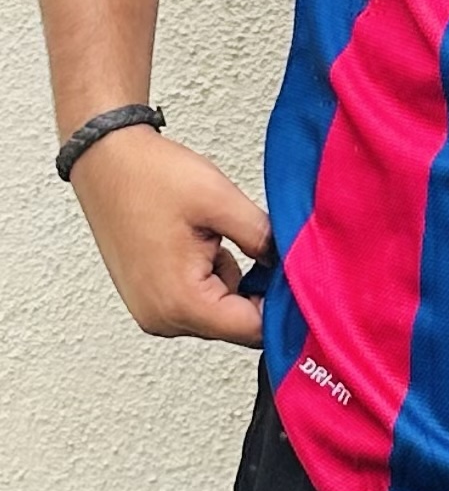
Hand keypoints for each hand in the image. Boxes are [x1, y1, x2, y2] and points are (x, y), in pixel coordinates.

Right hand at [69, 126, 273, 347]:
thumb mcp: (221, 201)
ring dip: (235, 282)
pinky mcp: (150, 297)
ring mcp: (153, 311)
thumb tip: (292, 264)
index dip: (284, 305)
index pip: (252, 329)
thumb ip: (262, 238)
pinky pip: (199, 302)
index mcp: (181, 303)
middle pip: (235, 325)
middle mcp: (163, 319)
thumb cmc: (153, 177)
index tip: (301, 275)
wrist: (106, 161)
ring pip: (219, 313)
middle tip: (266, 246)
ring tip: (222, 237)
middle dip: (259, 291)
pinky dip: (214, 278)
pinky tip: (207, 243)